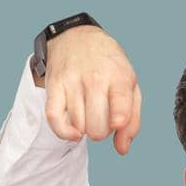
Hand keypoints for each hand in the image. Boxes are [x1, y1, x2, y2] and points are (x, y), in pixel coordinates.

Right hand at [40, 26, 141, 154]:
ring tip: (89, 116)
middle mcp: (94, 78)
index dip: (119, 120)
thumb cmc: (109, 66)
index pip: (119, 105)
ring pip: (79, 126)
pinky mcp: (53, 86)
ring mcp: (72, 82)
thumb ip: (132, 120)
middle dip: (102, 132)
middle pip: (97, 126)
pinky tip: (75, 132)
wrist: (77, 37)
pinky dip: (63, 132)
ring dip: (85, 129)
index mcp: (118, 77)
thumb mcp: (130, 86)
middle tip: (103, 120)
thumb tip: (122, 148)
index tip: (117, 123)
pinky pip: (54, 118)